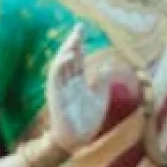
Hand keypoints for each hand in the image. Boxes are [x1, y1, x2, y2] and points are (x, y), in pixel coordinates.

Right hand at [41, 32, 110, 153]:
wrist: (79, 138)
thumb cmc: (88, 118)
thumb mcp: (101, 95)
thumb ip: (104, 80)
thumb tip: (111, 65)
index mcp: (78, 80)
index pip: (78, 57)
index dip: (80, 44)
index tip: (83, 29)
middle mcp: (68, 81)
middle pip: (69, 57)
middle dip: (73, 42)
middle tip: (79, 28)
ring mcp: (60, 87)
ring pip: (60, 64)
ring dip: (66, 50)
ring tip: (74, 38)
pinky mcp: (55, 94)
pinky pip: (55, 77)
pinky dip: (60, 65)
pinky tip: (69, 56)